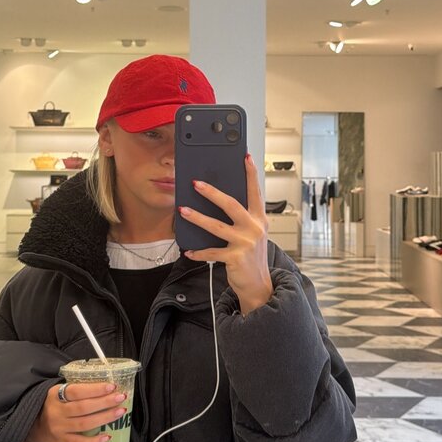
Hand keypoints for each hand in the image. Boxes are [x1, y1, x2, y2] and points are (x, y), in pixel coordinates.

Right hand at [21, 382, 127, 441]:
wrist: (34, 427)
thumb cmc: (54, 406)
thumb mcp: (58, 393)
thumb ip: (76, 390)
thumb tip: (106, 386)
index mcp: (55, 394)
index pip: (76, 391)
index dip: (95, 389)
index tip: (111, 386)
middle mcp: (56, 411)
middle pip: (83, 407)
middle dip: (104, 402)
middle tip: (121, 397)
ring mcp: (59, 427)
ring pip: (84, 423)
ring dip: (104, 418)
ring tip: (120, 412)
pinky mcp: (61, 440)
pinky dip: (94, 441)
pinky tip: (107, 437)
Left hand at [180, 154, 273, 315]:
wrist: (258, 284)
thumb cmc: (252, 256)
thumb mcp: (253, 233)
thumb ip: (242, 218)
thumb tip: (219, 200)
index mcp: (259, 219)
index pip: (255, 192)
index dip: (251, 174)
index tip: (246, 157)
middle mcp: (254, 228)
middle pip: (231, 204)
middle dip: (212, 192)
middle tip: (196, 183)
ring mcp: (245, 243)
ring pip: (216, 226)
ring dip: (197, 217)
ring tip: (182, 210)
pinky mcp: (235, 257)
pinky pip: (211, 252)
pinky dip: (198, 252)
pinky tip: (188, 250)